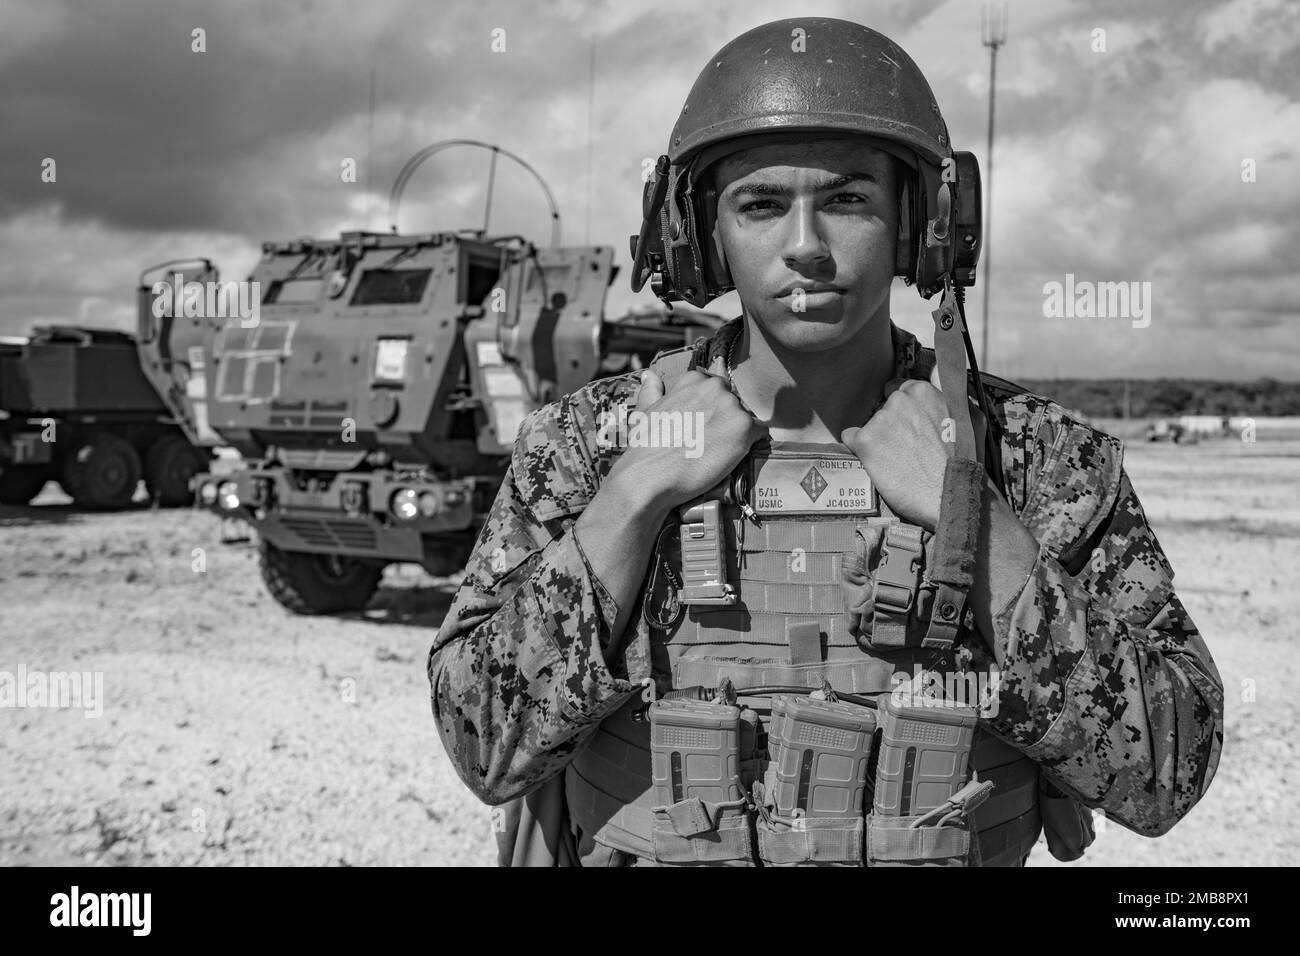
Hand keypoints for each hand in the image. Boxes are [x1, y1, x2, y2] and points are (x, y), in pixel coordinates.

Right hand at [603, 355, 766, 515]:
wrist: (651, 475)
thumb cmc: (646, 447)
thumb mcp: (645, 411)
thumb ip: (652, 391)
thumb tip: (648, 375)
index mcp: (694, 379)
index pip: (717, 390)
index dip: (713, 412)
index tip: (704, 428)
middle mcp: (716, 387)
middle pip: (735, 403)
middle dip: (727, 422)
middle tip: (711, 444)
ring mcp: (732, 406)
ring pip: (747, 419)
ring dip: (738, 435)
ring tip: (719, 454)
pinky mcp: (745, 428)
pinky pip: (760, 434)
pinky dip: (750, 446)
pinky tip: (733, 458)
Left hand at [840, 366, 985, 530]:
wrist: (948, 496)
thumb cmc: (962, 463)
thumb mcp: (971, 420)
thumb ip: (952, 400)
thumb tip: (941, 392)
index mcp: (922, 391)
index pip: (900, 390)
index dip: (904, 411)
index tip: (908, 426)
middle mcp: (899, 401)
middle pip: (884, 407)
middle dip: (891, 425)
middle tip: (905, 448)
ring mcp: (880, 420)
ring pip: (870, 425)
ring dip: (878, 440)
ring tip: (896, 461)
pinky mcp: (865, 442)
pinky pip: (850, 438)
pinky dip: (858, 449)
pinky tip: (874, 463)